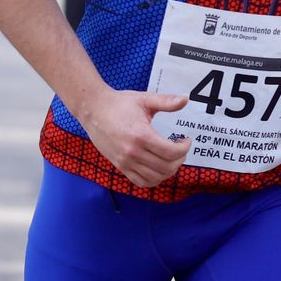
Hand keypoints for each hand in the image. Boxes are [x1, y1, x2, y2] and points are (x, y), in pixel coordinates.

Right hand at [76, 88, 191, 187]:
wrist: (93, 109)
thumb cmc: (119, 103)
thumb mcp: (144, 99)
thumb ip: (166, 101)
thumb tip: (185, 99)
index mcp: (141, 135)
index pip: (170, 152)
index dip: (184, 148)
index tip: (186, 140)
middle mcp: (133, 152)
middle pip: (166, 167)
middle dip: (180, 159)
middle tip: (181, 149)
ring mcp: (125, 161)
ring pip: (155, 178)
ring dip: (169, 171)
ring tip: (172, 158)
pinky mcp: (120, 166)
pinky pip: (140, 182)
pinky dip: (154, 180)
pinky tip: (159, 168)